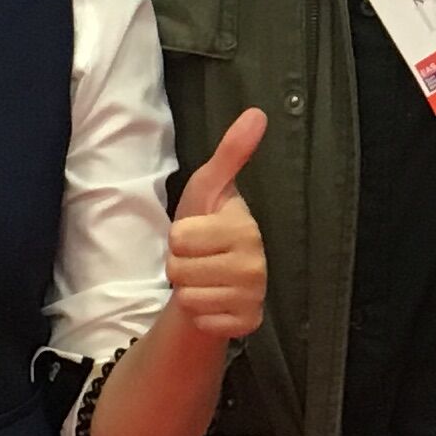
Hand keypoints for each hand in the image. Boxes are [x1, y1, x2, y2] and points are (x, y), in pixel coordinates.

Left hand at [164, 110, 268, 344]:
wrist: (215, 276)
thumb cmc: (207, 227)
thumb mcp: (209, 187)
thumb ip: (231, 152)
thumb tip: (257, 113)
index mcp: (245, 227)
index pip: (179, 238)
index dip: (178, 237)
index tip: (197, 235)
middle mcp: (255, 263)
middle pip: (179, 270)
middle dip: (180, 266)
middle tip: (199, 260)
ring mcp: (253, 295)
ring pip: (188, 298)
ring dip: (189, 290)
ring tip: (205, 279)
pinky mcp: (248, 322)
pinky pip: (203, 322)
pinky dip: (201, 314)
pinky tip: (215, 301)